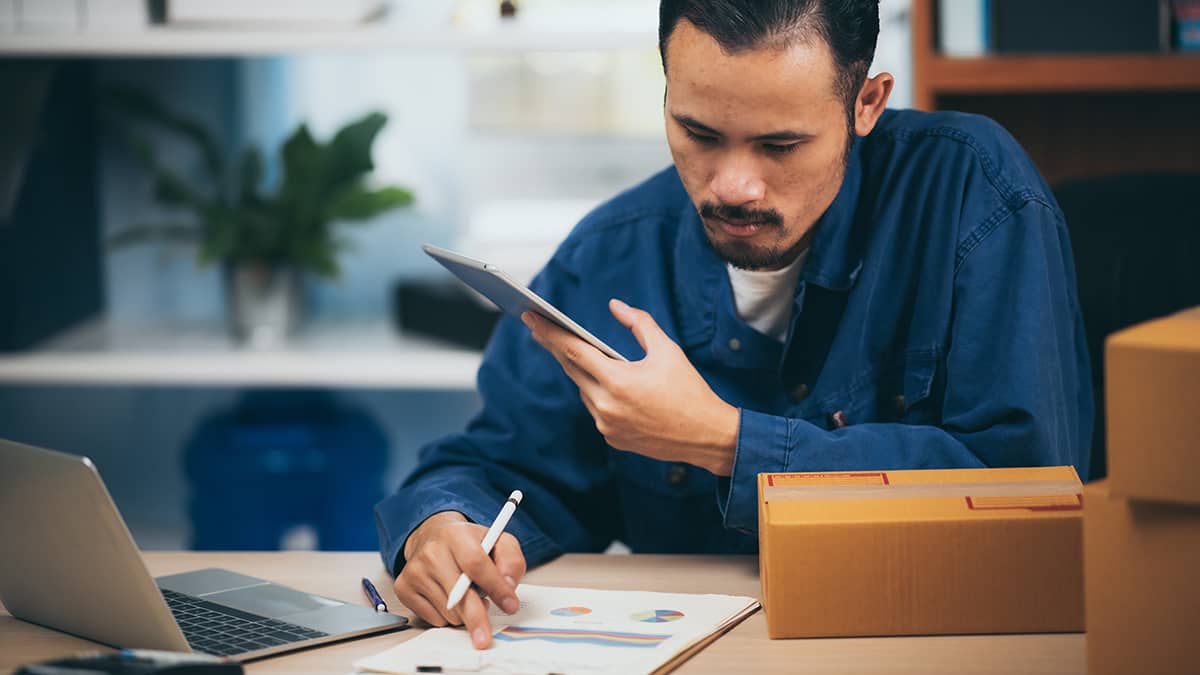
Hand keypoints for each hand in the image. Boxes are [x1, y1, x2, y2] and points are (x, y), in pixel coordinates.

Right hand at [393, 511, 526, 648]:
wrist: (433, 537)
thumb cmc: (469, 543)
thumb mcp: (497, 542)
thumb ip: (511, 560)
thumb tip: (509, 585)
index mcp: (455, 535)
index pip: (476, 564)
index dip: (496, 587)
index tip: (510, 605)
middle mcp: (431, 551)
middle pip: (458, 594)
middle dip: (476, 618)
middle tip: (486, 638)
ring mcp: (415, 571)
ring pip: (448, 611)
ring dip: (465, 613)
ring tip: (468, 595)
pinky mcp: (403, 588)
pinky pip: (434, 619)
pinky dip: (448, 616)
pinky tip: (449, 598)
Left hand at [523, 298, 739, 474]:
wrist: (707, 436)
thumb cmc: (690, 391)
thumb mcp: (668, 351)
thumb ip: (639, 323)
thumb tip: (615, 306)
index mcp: (618, 381)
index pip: (573, 350)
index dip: (549, 332)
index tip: (530, 317)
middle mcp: (606, 406)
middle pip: (572, 369)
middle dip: (557, 347)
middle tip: (541, 328)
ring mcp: (607, 425)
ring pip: (584, 390)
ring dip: (581, 371)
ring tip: (577, 352)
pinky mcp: (613, 439)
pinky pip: (596, 409)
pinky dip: (597, 393)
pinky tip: (604, 382)